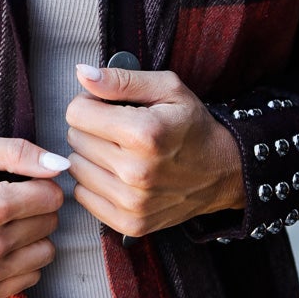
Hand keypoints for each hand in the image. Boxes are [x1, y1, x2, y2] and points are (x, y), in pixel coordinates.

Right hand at [0, 134, 67, 297]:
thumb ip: (19, 152)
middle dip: (35, 209)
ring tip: (2, 225)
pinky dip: (20, 260)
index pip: (52, 197)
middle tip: (6, 202)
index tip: (17, 183)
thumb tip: (61, 166)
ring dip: (31, 237)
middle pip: (50, 224)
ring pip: (45, 253)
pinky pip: (30, 277)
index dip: (39, 185)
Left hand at [65, 63, 243, 239]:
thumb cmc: (193, 125)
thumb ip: (121, 80)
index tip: (107, 107)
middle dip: (92, 129)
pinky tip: (118, 174)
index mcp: (143, 133)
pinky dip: (95, 182)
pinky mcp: (129, 223)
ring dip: (91, 156)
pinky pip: (83, 196)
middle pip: (74, 139)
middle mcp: (135, 171)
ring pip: (76, 168)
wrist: (223, 171)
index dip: (89, 104)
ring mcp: (132, 202)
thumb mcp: (167, 89)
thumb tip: (82, 74)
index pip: (76, 113)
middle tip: (119, 130)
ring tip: (120, 152)